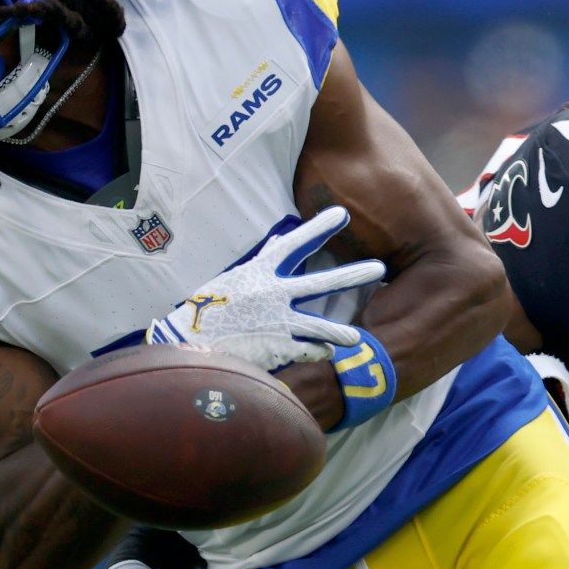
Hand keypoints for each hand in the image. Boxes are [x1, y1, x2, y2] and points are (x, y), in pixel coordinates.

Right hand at [144, 206, 382, 371]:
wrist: (189, 343)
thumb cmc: (208, 309)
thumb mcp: (235, 278)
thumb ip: (262, 261)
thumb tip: (278, 241)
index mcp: (261, 272)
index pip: (295, 244)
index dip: (319, 228)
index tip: (342, 214)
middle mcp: (273, 293)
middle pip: (322, 282)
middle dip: (352, 275)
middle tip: (379, 268)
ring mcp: (277, 321)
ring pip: (321, 326)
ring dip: (341, 332)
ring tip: (357, 338)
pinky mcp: (277, 348)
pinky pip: (307, 350)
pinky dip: (317, 351)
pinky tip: (324, 354)